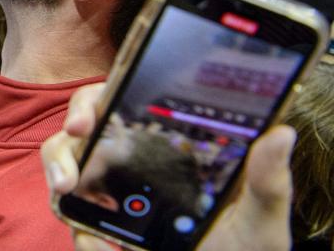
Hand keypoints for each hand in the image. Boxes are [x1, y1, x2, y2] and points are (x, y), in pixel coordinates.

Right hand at [41, 84, 295, 250]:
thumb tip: (281, 134)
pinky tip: (99, 247)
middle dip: (62, 147)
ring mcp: (109, 195)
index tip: (84, 123)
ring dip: (56, 178)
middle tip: (67, 174)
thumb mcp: (259, 217)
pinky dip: (80, 236)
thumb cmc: (244, 249)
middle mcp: (126, 162)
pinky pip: (75, 226)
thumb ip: (266, 180)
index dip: (91, 104)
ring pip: (62, 170)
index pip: (115, 102)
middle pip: (76, 134)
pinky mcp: (100, 230)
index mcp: (159, 143)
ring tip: (66, 197)